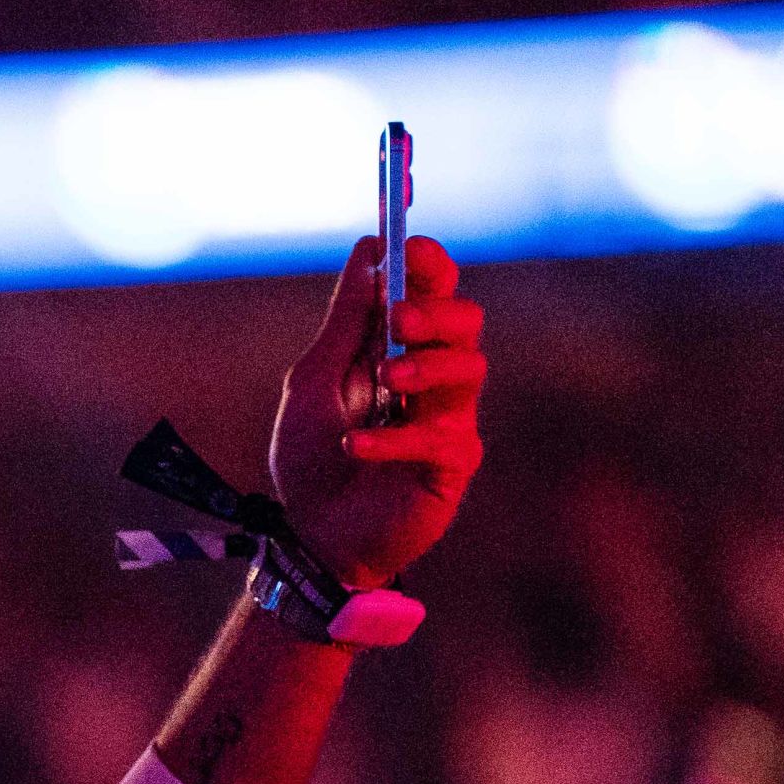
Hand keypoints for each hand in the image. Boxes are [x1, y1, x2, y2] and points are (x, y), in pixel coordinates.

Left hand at [268, 234, 487, 588]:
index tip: (411, 245)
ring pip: (471, 368)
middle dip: (435, 311)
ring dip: (426, 364)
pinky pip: (440, 436)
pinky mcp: (452, 465)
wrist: (312, 539)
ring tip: (386, 379)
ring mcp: (447, 420)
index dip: (429, 263)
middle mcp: (431, 378)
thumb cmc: (311, 462)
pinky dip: (394, 437)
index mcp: (398, 349)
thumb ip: (345, 321)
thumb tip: (369, 249)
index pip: (433, 291)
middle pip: (465, 321)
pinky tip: (357, 447)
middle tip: (399, 319)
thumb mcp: (314, 381)